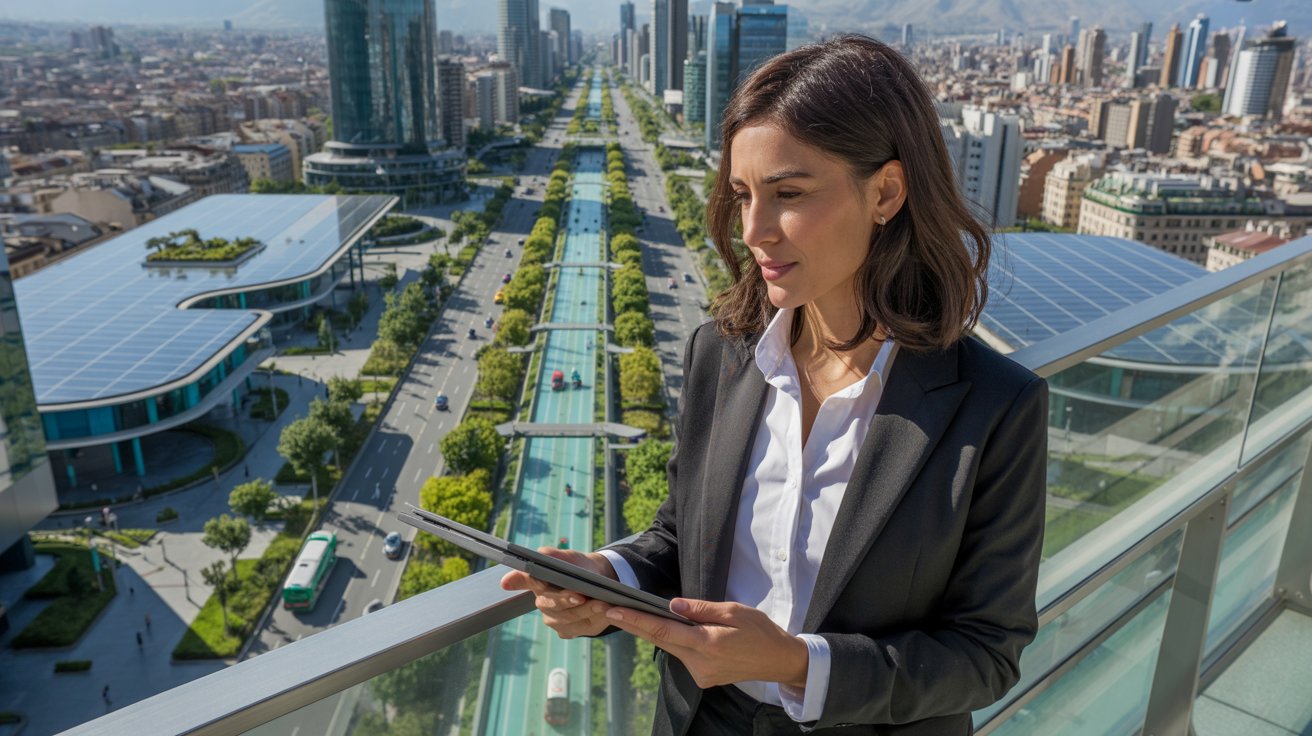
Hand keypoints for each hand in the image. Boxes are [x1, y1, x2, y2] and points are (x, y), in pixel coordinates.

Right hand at [500, 548, 617, 638]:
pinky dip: (596, 621)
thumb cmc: (578, 566)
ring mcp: (556, 621)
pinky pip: (583, 629)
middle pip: (556, 607)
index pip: (534, 584)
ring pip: (572, 620)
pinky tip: (606, 614)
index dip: (544, 587)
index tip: (562, 589)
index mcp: (538, 584)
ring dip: (588, 612)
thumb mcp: (565, 557)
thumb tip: (506, 581)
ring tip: (603, 604)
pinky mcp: (569, 631)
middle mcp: (543, 605)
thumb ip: (546, 558)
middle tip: (587, 597)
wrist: (598, 578)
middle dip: (572, 603)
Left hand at [605, 598, 808, 690]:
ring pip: (670, 647)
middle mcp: (699, 663)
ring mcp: (700, 674)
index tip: (613, 611)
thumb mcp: (735, 611)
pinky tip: (665, 628)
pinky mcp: (703, 678)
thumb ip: (702, 609)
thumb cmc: (760, 632)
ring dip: (652, 632)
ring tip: (630, 614)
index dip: (635, 620)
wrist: (779, 661)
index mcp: (707, 644)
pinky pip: (681, 654)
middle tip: (609, 609)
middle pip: (659, 640)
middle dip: (634, 624)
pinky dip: (672, 640)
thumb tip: (672, 604)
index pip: (662, 630)